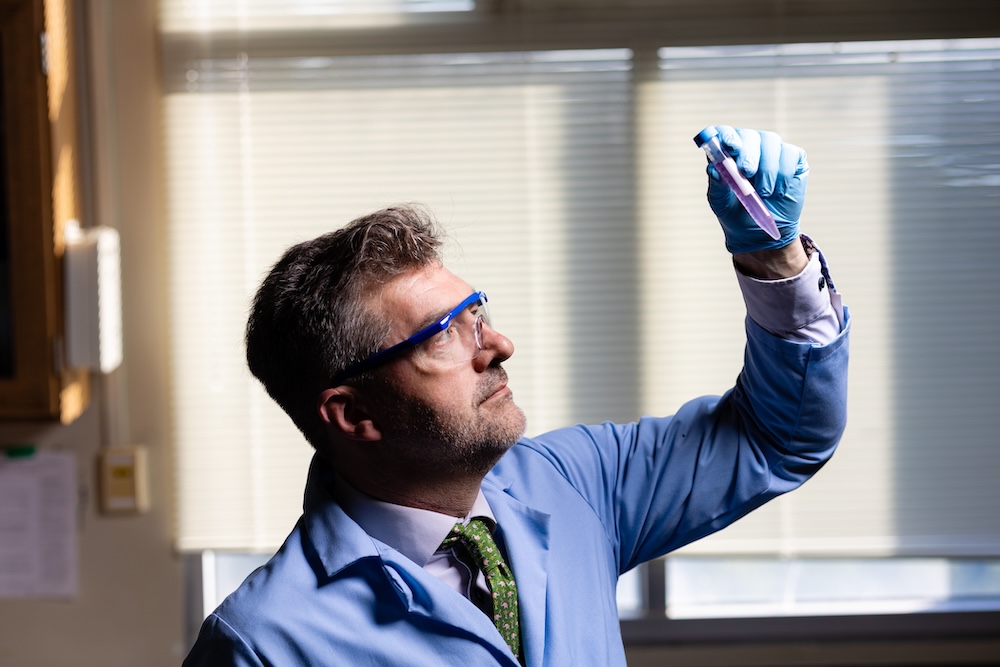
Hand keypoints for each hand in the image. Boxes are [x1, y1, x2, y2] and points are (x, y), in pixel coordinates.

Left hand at [706, 126, 808, 253]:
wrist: (759, 232)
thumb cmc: (736, 213)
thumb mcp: (720, 203)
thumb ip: (717, 184)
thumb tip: (713, 169)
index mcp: (726, 153)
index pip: (724, 133)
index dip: (727, 135)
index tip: (731, 147)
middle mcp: (749, 146)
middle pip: (750, 135)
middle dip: (749, 153)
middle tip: (747, 173)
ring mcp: (772, 150)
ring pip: (771, 142)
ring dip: (767, 169)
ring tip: (764, 193)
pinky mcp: (793, 158)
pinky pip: (791, 154)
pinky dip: (784, 175)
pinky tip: (778, 192)